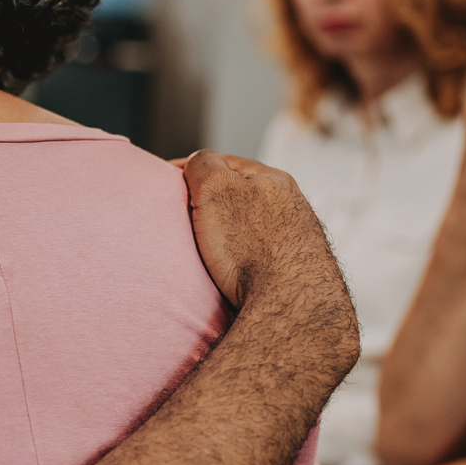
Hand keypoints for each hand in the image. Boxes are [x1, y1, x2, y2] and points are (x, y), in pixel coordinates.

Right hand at [173, 151, 344, 311]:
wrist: (291, 302)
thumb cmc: (251, 244)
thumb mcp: (216, 189)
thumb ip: (203, 165)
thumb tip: (198, 162)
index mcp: (273, 179)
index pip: (223, 163)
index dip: (190, 170)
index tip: (168, 184)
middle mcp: (291, 205)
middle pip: (239, 195)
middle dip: (211, 202)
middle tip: (184, 217)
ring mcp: (297, 238)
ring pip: (250, 226)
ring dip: (228, 232)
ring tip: (206, 249)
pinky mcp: (297, 270)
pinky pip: (260, 254)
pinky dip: (242, 257)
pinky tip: (232, 271)